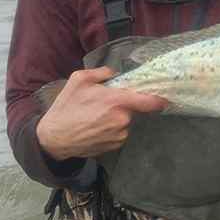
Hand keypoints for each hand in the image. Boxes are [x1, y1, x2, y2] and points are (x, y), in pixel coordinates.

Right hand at [36, 66, 167, 160]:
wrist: (53, 138)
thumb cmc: (66, 107)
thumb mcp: (79, 80)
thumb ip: (101, 73)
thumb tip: (114, 73)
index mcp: (117, 101)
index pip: (149, 101)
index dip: (160, 99)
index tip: (166, 97)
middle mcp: (122, 120)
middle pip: (133, 110)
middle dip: (123, 106)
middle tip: (104, 104)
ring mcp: (119, 135)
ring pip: (126, 122)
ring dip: (116, 119)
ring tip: (95, 118)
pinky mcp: (114, 146)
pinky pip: (119, 134)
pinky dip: (112, 130)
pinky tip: (95, 128)